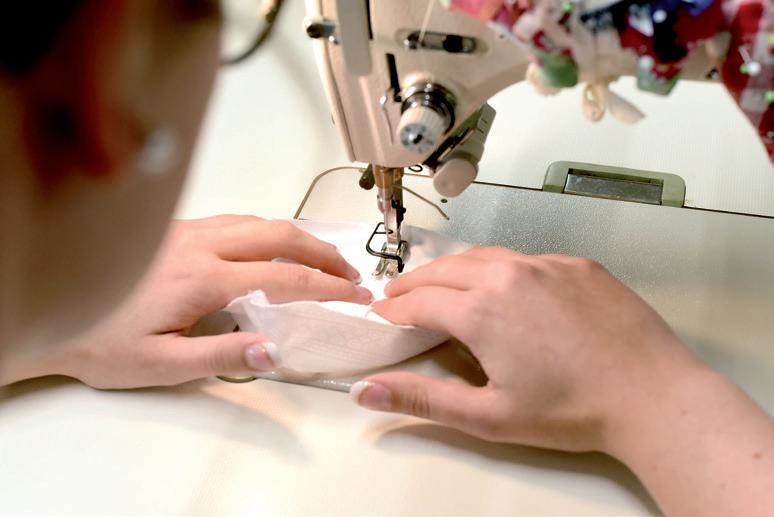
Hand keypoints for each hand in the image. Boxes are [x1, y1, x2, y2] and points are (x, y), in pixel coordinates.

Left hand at [3, 215, 370, 387]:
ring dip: (299, 238)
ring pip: (259, 221)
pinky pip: (237, 220)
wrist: (53, 310)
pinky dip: (270, 230)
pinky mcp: (177, 228)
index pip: (285, 276)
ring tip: (323, 260)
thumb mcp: (161, 364)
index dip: (329, 286)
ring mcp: (188, 231)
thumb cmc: (102, 342)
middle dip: (324, 252)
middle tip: (351, 274)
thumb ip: (220, 357)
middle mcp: (200, 245)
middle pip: (280, 234)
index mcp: (203, 278)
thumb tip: (273, 351)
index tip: (357, 295)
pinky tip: (273, 247)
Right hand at [352, 247, 773, 515]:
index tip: (381, 314)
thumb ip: (422, 399)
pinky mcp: (578, 264)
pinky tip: (504, 286)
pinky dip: (501, 268)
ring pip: (485, 255)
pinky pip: (527, 258)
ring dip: (454, 269)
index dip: (395, 309)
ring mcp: (547, 264)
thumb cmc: (570, 411)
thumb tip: (363, 391)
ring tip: (440, 283)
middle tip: (397, 293)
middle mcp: (508, 275)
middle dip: (414, 281)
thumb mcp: (488, 415)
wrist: (653, 395)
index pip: (420, 301)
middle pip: (445, 269)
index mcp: (481, 310)